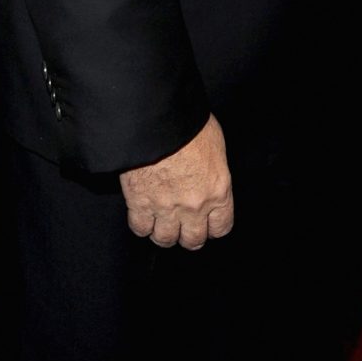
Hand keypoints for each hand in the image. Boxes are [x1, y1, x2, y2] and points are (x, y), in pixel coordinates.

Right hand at [119, 114, 233, 249]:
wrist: (159, 119)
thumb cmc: (189, 124)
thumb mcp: (215, 144)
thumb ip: (214, 169)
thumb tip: (208, 175)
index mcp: (218, 189)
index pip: (222, 227)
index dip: (214, 227)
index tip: (209, 224)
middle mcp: (194, 205)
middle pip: (193, 240)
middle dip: (189, 235)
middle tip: (185, 227)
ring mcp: (166, 207)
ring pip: (165, 239)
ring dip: (164, 233)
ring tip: (163, 222)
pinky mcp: (140, 204)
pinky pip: (140, 228)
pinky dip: (142, 224)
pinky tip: (145, 214)